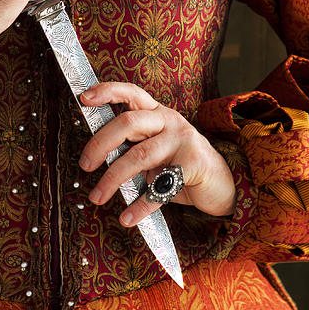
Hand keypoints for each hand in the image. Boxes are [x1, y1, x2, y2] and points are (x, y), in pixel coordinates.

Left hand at [78, 82, 235, 227]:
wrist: (223, 184)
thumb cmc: (182, 167)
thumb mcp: (155, 151)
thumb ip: (132, 148)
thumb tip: (96, 159)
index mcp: (157, 113)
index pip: (131, 93)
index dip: (107, 92)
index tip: (85, 98)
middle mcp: (169, 121)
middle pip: (128, 123)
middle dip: (100, 144)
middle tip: (85, 166)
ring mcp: (183, 140)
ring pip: (138, 156)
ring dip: (112, 179)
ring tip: (97, 197)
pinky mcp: (193, 164)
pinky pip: (159, 187)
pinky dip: (140, 205)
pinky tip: (128, 217)